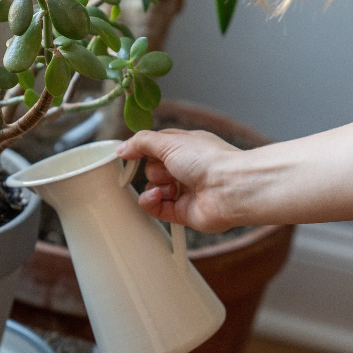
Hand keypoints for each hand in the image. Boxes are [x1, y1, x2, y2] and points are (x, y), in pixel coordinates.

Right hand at [116, 129, 240, 231]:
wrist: (229, 188)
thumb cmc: (208, 160)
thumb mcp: (169, 141)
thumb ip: (141, 143)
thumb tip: (122, 148)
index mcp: (187, 147)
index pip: (156, 147)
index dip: (143, 150)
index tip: (130, 153)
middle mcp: (186, 169)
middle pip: (152, 168)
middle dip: (155, 169)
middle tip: (168, 168)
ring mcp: (184, 191)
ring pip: (152, 188)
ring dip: (155, 186)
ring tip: (171, 186)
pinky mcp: (182, 212)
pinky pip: (155, 208)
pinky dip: (151, 202)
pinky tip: (159, 196)